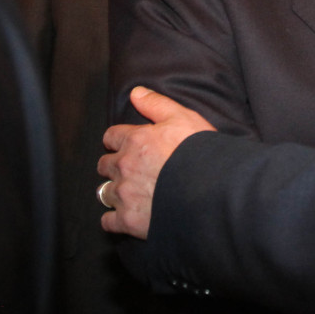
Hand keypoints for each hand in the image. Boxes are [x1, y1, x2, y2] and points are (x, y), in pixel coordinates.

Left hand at [98, 86, 214, 238]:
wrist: (210, 189)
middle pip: (104, 165)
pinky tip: (125, 216)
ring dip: (113, 191)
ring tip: (128, 192)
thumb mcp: (184, 117)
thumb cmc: (199, 151)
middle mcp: (124, 167)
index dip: (118, 139)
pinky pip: (108, 221)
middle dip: (113, 165)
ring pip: (104, 192)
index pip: (111, 136)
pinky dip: (114, 219)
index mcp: (135, 141)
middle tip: (129, 168)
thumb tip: (136, 92)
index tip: (125, 144)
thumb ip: (156, 104)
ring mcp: (124, 195)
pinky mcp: (128, 220)